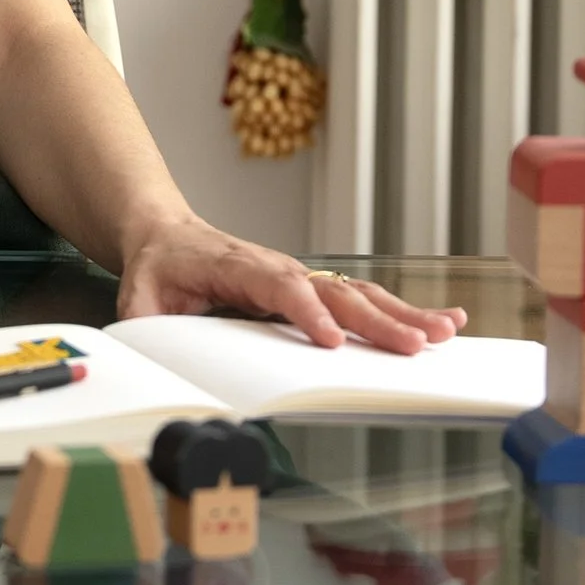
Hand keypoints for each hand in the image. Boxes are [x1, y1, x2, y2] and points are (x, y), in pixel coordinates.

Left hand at [117, 215, 465, 352]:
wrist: (167, 235)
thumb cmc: (158, 267)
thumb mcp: (137, 295)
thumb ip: (141, 320)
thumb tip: (143, 348)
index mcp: (238, 268)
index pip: (279, 287)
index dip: (306, 312)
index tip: (329, 340)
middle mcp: (279, 268)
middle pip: (334, 293)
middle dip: (376, 321)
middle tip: (413, 346)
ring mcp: (301, 276)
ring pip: (359, 294)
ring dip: (403, 314)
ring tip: (446, 331)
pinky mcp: (314, 288)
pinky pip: (362, 298)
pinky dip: (404, 310)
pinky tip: (441, 322)